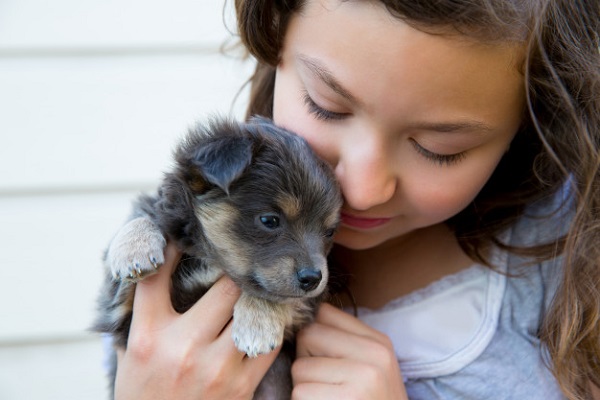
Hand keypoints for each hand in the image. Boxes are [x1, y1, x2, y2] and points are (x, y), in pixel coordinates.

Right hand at [114, 243, 279, 399]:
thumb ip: (142, 317)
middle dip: (234, 273)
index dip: (172, 250)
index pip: (155, 279)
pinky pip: (268, 341)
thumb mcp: (129, 356)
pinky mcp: (241, 385)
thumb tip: (153, 271)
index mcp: (147, 337)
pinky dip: (268, 327)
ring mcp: (216, 367)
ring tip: (258, 288)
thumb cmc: (143, 395)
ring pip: (251, 311)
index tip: (184, 237)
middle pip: (225, 288)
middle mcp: (182, 347)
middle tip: (240, 263)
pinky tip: (262, 321)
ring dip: (255, 298)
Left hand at [291, 303, 407, 399]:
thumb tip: (305, 317)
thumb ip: (343, 340)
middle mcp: (374, 355)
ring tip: (329, 398)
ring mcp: (361, 378)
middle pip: (309, 335)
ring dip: (304, 387)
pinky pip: (300, 393)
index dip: (315, 335)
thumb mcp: (371, 366)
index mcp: (378, 342)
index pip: (325, 313)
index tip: (324, 355)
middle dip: (307, 359)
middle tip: (326, 382)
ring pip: (300, 368)